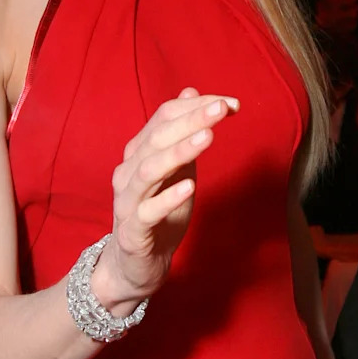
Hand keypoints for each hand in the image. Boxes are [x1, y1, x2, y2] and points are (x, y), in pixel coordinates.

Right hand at [94, 88, 238, 309]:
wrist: (134, 265)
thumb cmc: (157, 213)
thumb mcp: (177, 170)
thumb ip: (182, 135)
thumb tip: (192, 93)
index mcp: (139, 153)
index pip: (163, 117)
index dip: (195, 107)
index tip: (229, 104)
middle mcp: (128, 172)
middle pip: (156, 138)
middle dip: (191, 120)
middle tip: (221, 109)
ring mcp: (127, 202)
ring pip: (149, 170)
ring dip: (179, 151)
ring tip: (208, 137)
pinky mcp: (133, 232)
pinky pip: (147, 212)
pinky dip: (168, 197)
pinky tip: (190, 187)